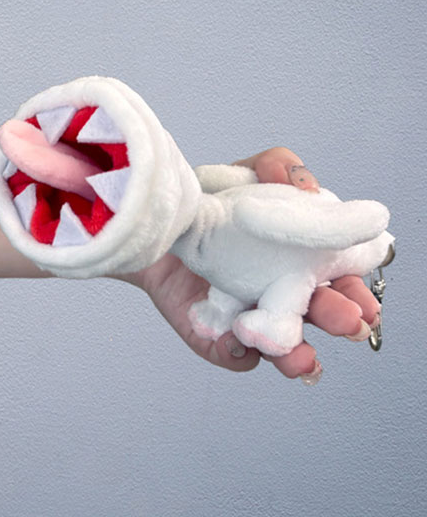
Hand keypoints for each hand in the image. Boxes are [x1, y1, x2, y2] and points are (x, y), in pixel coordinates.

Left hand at [124, 146, 379, 382]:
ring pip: (282, 348)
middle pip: (319, 317)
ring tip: (301, 356)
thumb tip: (307, 185)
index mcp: (303, 261)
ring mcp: (249, 318)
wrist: (158, 219)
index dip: (355, 295)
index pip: (340, 283)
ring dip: (297, 355)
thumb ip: (279, 166)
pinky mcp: (214, 335)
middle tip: (344, 320)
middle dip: (336, 320)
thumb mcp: (244, 171)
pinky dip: (238, 353)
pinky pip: (230, 354)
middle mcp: (282, 294)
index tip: (364, 302)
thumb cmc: (211, 199)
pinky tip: (241, 345)